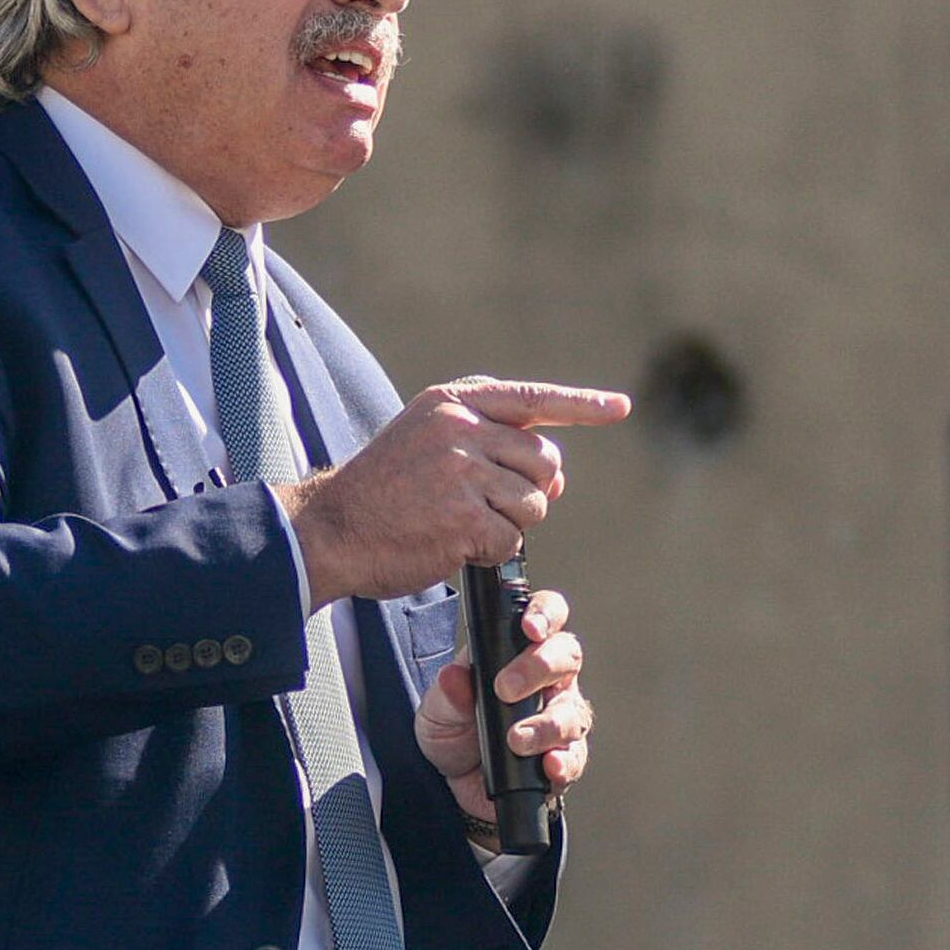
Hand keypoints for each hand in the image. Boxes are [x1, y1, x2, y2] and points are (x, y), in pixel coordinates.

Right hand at [278, 377, 629, 601]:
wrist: (330, 529)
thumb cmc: (385, 491)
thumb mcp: (431, 442)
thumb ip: (492, 446)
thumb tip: (558, 478)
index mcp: (454, 403)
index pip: (533, 399)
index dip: (581, 406)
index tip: (618, 408)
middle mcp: (461, 429)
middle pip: (544, 461)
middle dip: (531, 491)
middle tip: (488, 505)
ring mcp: (462, 473)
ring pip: (534, 504)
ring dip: (510, 524)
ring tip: (461, 522)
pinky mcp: (463, 519)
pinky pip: (511, 540)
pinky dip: (491, 551)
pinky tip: (454, 544)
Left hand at [414, 586, 591, 829]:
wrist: (456, 784)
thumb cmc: (455, 732)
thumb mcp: (437, 710)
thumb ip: (447, 693)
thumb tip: (454, 676)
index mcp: (522, 652)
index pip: (547, 616)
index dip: (545, 614)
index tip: (530, 627)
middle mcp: (551, 681)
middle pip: (567, 657)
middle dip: (540, 667)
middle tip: (506, 689)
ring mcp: (562, 719)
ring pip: (573, 711)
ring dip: (547, 725)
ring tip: (516, 739)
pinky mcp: (565, 757)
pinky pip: (576, 757)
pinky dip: (564, 762)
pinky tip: (549, 764)